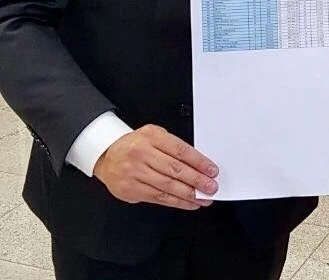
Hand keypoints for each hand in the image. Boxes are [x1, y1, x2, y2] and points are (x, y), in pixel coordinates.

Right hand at [93, 125, 218, 209]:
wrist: (107, 155)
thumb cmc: (136, 145)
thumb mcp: (155, 135)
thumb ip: (174, 147)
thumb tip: (198, 164)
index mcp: (151, 137)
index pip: (180, 150)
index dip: (198, 162)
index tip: (211, 170)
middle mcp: (142, 154)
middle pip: (175, 169)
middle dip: (196, 180)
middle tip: (211, 186)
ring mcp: (135, 173)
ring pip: (167, 186)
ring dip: (189, 194)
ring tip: (203, 198)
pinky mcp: (131, 190)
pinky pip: (158, 198)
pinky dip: (176, 202)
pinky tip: (188, 203)